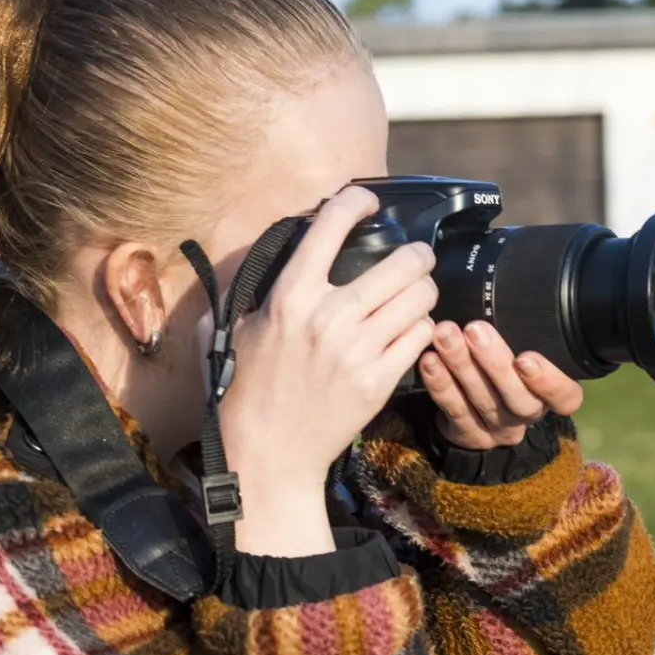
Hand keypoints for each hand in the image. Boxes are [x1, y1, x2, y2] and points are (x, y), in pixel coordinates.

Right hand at [217, 185, 437, 554]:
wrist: (268, 454)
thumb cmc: (244, 392)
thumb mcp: (233, 331)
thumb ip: (250, 289)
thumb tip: (260, 254)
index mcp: (289, 297)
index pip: (331, 224)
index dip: (356, 201)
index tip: (368, 201)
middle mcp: (327, 317)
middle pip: (403, 261)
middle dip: (415, 255)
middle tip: (412, 261)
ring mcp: (357, 350)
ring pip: (420, 296)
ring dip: (421, 292)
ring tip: (412, 297)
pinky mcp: (378, 381)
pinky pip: (421, 336)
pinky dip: (420, 330)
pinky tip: (406, 333)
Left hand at [419, 319, 584, 449]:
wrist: (478, 409)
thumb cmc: (507, 366)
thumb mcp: (526, 348)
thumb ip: (526, 331)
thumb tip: (516, 279)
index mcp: (551, 395)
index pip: (565, 397)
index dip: (549, 381)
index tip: (526, 357)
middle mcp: (528, 414)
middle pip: (517, 397)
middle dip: (494, 361)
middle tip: (475, 329)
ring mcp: (498, 428)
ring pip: (482, 400)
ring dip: (462, 365)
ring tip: (445, 335)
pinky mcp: (467, 434)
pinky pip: (453, 410)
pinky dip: (440, 383)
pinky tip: (429, 360)